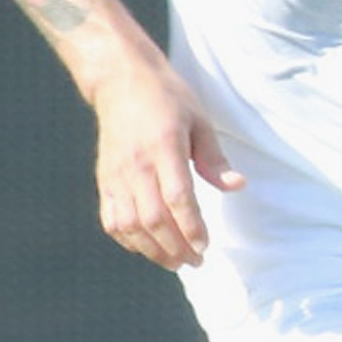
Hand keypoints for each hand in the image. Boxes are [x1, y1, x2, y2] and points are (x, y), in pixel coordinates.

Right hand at [88, 60, 244, 267]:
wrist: (120, 80)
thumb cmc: (167, 98)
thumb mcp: (199, 120)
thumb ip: (214, 158)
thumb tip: (237, 187)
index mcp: (163, 147)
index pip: (177, 197)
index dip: (191, 227)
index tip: (206, 247)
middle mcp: (136, 164)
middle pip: (153, 218)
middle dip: (176, 247)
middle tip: (196, 261)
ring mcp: (115, 174)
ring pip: (129, 224)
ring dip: (152, 250)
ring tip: (175, 261)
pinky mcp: (104, 179)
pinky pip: (111, 219)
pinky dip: (128, 239)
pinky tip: (147, 248)